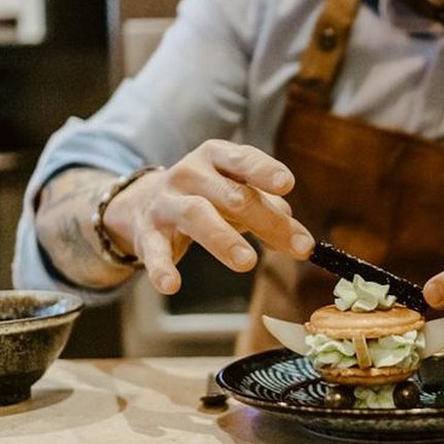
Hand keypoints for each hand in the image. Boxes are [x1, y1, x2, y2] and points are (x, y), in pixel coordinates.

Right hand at [103, 139, 314, 293]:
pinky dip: (162, 268)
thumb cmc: (208, 197)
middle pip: (233, 196)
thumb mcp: (239, 194)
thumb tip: (299, 237)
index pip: (243, 160)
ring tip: (248, 262)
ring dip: (223, 239)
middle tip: (299, 247)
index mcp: (218, 158)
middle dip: (267, 221)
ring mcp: (167, 202)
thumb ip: (271, 211)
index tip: (287, 184)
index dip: (265, 170)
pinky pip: (154, 251)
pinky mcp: (147, 233)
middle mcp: (191, 174)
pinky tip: (172, 285)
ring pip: (196, 215)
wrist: (144, 203)